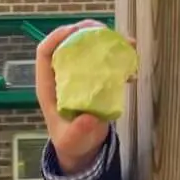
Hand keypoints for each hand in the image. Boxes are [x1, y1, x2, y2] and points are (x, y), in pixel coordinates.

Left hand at [35, 21, 129, 176]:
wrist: (83, 148)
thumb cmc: (71, 142)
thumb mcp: (72, 140)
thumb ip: (78, 131)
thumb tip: (90, 119)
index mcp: (50, 85)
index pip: (45, 52)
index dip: (56, 37)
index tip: (74, 31)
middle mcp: (63, 75)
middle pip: (69, 43)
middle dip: (85, 31)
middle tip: (104, 31)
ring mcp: (80, 75)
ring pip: (89, 48)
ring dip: (107, 40)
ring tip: (126, 42)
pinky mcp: (96, 79)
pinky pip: (106, 61)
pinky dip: (120, 57)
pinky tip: (133, 62)